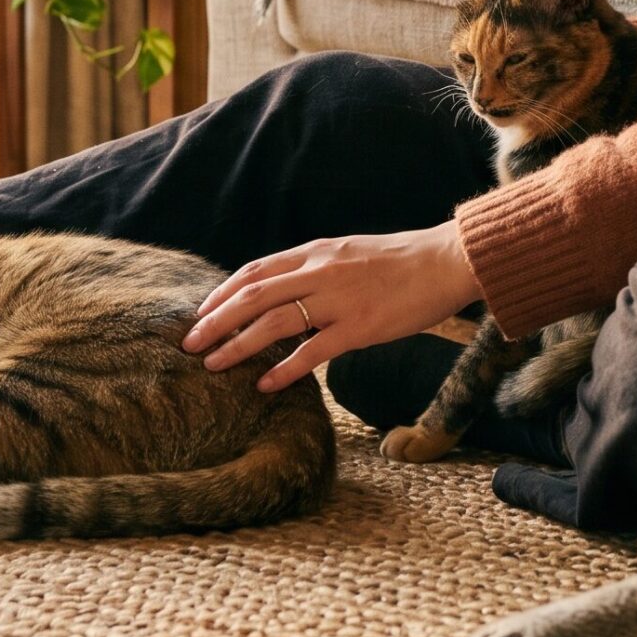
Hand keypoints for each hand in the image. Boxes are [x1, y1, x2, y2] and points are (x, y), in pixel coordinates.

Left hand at [183, 220, 482, 391]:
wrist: (448, 260)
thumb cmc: (402, 261)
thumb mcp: (351, 253)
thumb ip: (318, 269)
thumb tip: (289, 290)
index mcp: (316, 252)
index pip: (255, 270)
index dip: (223, 293)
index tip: (201, 313)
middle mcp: (320, 271)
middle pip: (253, 295)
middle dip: (216, 321)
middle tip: (189, 344)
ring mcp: (338, 299)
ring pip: (273, 322)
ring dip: (237, 345)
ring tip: (213, 365)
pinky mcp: (360, 326)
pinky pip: (312, 350)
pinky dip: (284, 368)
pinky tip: (265, 385)